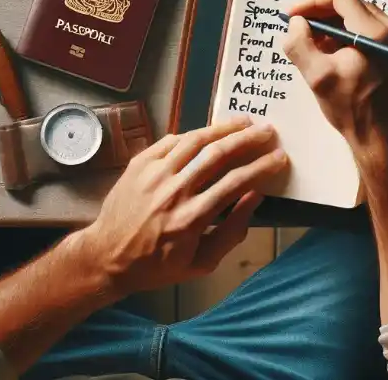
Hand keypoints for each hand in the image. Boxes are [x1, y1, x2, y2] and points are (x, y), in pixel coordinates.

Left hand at [76, 117, 286, 297]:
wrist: (107, 257)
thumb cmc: (158, 265)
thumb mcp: (202, 262)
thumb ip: (232, 231)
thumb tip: (256, 197)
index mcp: (192, 218)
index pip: (237, 182)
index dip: (262, 167)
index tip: (279, 158)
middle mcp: (174, 191)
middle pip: (219, 154)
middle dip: (249, 140)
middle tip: (269, 131)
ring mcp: (154, 173)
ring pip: (195, 140)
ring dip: (223, 128)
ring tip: (244, 123)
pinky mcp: (139, 163)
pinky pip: (171, 141)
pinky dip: (193, 135)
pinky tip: (208, 133)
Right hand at [282, 0, 387, 154]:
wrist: (381, 135)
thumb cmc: (352, 107)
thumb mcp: (318, 77)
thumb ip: (300, 44)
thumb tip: (295, 23)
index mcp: (374, 31)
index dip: (311, 2)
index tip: (292, 16)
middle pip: (347, 2)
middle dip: (319, 13)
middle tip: (297, 29)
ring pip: (353, 14)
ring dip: (328, 24)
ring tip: (310, 43)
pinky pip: (360, 28)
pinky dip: (340, 33)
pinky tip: (326, 52)